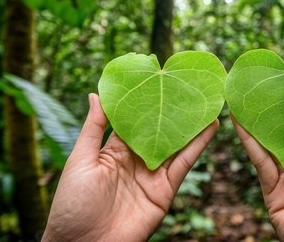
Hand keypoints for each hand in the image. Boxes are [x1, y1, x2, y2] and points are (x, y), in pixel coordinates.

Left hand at [42, 93, 217, 241]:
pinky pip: (184, 164)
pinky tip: (211, 126)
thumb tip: (95, 93)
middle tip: (189, 84)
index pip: (134, 119)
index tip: (158, 78)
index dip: (146, 100)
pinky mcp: (165, 189)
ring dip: (191, 123)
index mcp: (114, 150)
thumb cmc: (72, 204)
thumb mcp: (80, 160)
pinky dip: (199, 145)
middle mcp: (137, 158)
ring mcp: (152, 174)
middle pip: (159, 128)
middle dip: (173, 108)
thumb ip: (93, 128)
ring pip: (176, 143)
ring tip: (206, 99)